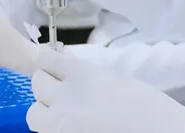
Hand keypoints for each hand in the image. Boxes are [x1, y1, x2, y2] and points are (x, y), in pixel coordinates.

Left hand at [26, 45, 184, 132]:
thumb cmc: (150, 109)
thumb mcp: (117, 82)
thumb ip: (87, 75)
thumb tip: (66, 65)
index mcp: (82, 77)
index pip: (46, 59)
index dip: (48, 60)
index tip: (51, 63)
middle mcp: (66, 100)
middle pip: (37, 84)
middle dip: (46, 84)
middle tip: (60, 89)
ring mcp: (62, 126)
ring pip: (34, 114)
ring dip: (45, 111)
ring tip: (64, 114)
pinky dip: (57, 130)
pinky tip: (75, 127)